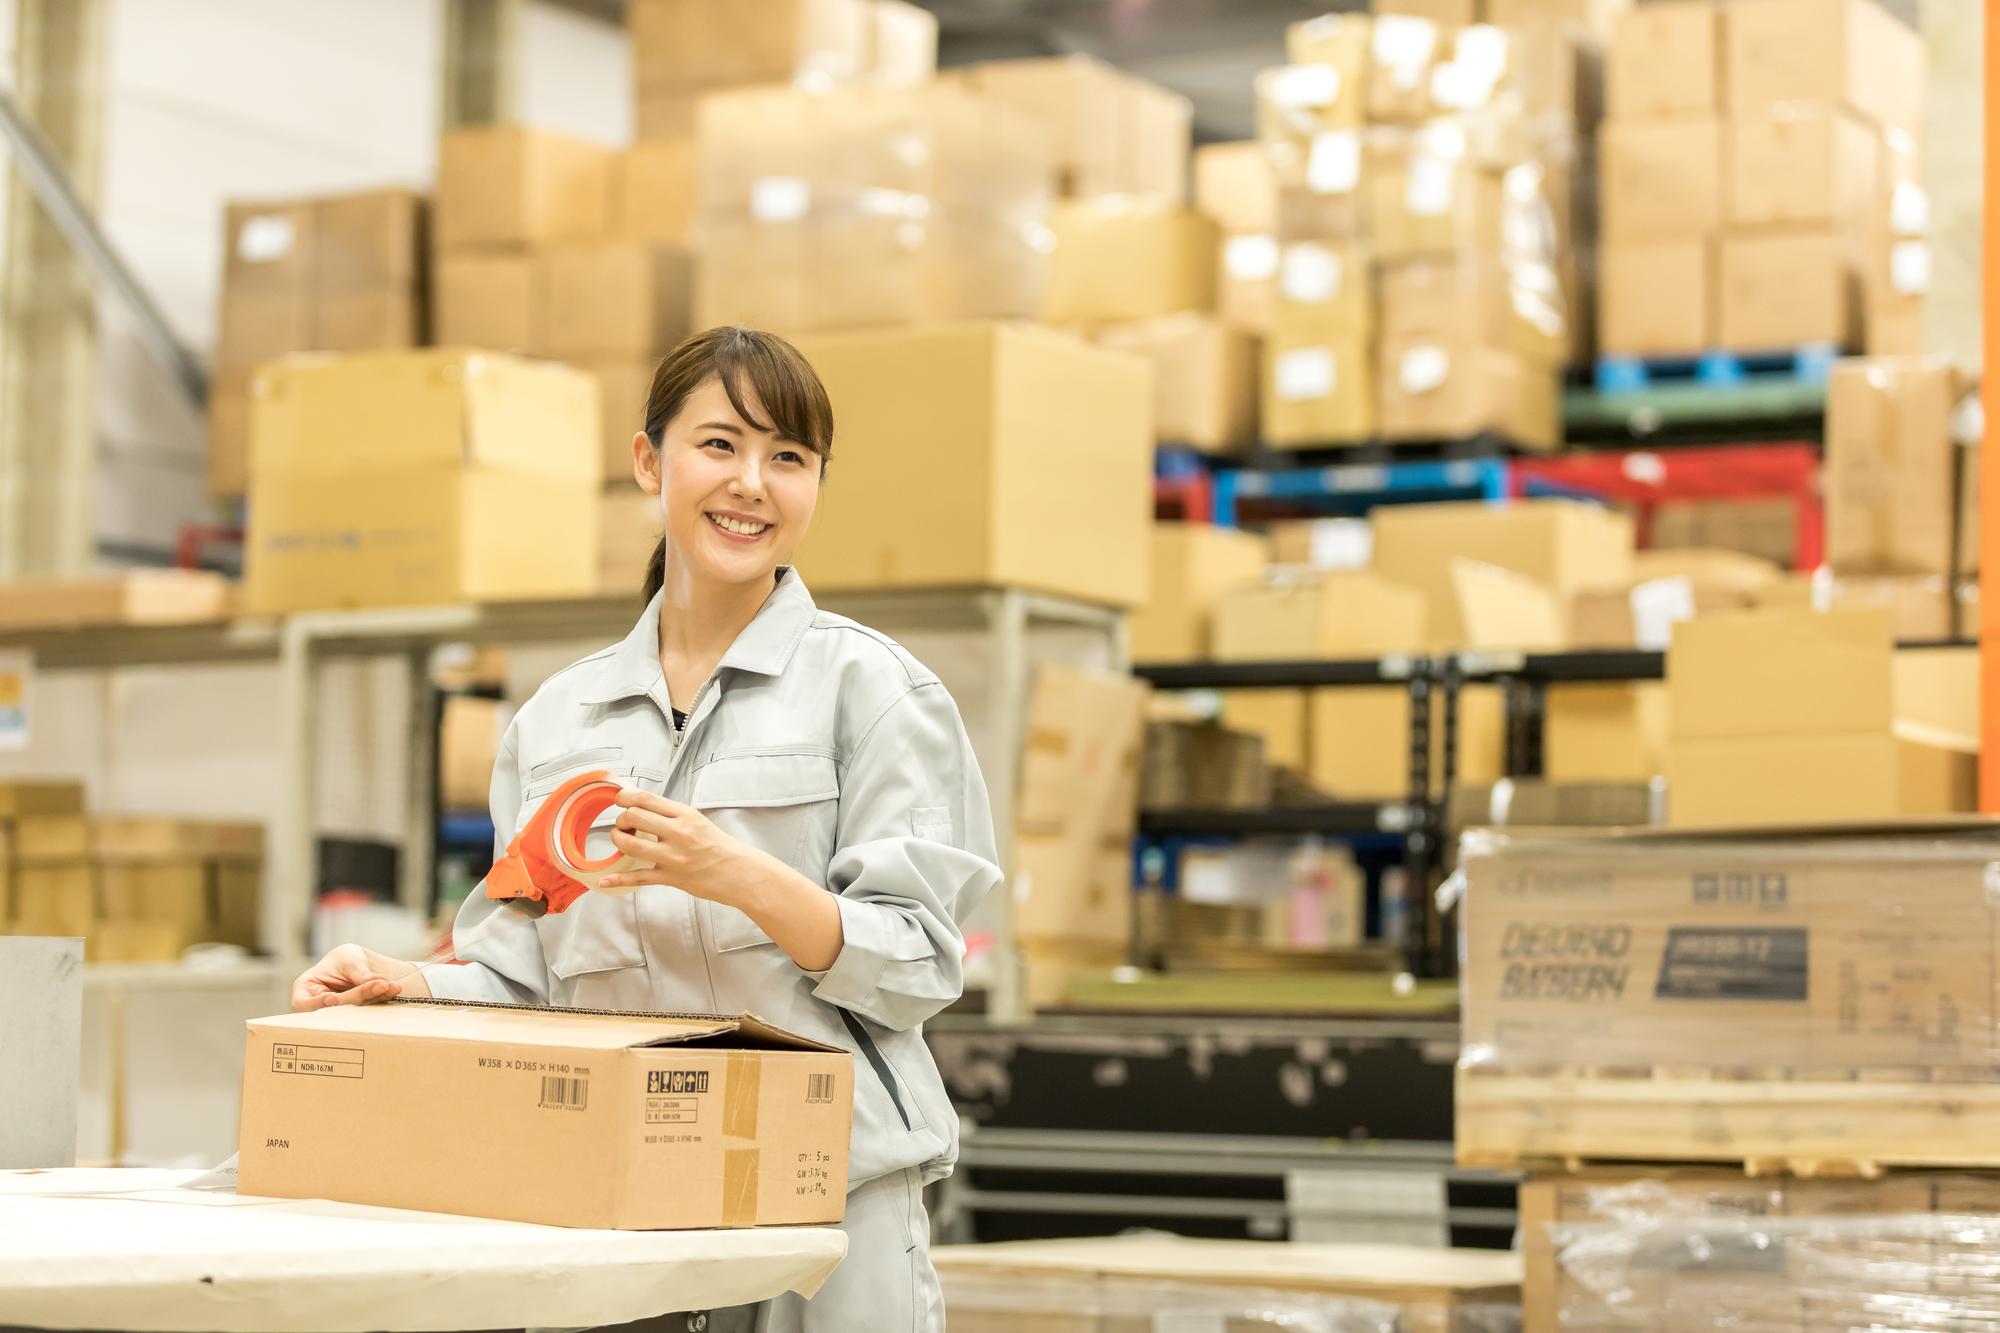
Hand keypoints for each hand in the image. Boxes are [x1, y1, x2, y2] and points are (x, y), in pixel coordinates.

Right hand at [290, 944, 422, 1010]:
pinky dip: (381, 999)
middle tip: (381, 985)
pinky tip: (393, 989)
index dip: (317, 1004)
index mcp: (304, 992)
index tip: (332, 998)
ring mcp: (338, 1015)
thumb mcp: (347, 959)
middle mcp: (318, 1008)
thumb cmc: (342, 960)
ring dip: (375, 999)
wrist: (356, 965)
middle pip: (334, 1009)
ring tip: (391, 986)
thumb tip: (379, 982)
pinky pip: (367, 1011)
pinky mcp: (356, 1018)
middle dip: (359, 996)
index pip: (304, 1003)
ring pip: (354, 1013)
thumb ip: (359, 972)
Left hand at [602, 789, 761, 902]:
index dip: (625, 797)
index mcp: (685, 815)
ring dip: (618, 840)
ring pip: (631, 844)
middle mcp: (678, 833)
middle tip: (624, 824)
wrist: (740, 872)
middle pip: (634, 817)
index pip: (646, 798)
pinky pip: (638, 877)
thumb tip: (643, 805)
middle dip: (621, 819)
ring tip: (620, 840)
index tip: (619, 800)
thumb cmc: (720, 846)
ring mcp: (673, 856)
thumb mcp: (697, 821)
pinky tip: (605, 880)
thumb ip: (671, 814)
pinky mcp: (671, 877)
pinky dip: (618, 879)